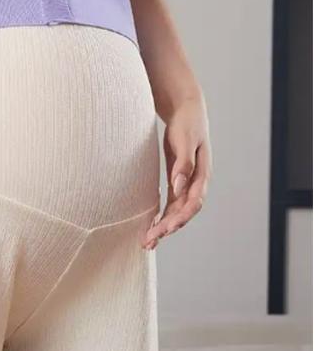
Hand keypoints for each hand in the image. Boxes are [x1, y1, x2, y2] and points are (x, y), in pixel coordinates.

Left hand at [143, 98, 210, 249]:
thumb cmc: (187, 122)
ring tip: (147, 242)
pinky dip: (161, 215)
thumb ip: (183, 163)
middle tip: (149, 242)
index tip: (165, 229)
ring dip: (163, 226)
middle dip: (167, 228)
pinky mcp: (176, 179)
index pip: (193, 203)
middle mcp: (195, 182)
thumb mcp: (185, 139)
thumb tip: (179, 187)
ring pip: (176, 210)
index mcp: (202, 173)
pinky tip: (151, 225)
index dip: (180, 218)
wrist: (186, 109)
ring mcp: (186, 182)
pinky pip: (170, 203)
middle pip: (183, 211)